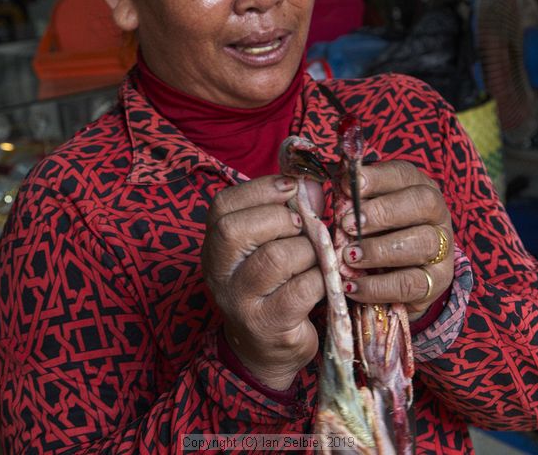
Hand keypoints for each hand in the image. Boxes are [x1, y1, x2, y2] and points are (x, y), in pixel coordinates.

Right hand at [202, 175, 325, 389]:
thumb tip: (312, 185)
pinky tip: (322, 283)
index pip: (223, 207)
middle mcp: (219, 275)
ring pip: (276, 257)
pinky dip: (321, 279)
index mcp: (215, 248)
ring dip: (308, 251)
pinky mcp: (269, 325)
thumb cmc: (272, 288)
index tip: (291, 188)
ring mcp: (241, 302)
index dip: (260, 189)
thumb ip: (285, 213)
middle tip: (303, 228)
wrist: (264, 352)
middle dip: (281, 219)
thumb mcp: (267, 247)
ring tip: (314, 259)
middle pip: (237, 230)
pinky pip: (301, 288)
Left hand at [339, 160, 453, 316]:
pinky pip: (412, 283)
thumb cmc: (372, 234)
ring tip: (350, 257)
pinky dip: (379, 286)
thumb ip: (349, 200)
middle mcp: (437, 213)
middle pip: (422, 203)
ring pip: (422, 243)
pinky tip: (353, 286)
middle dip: (382, 212)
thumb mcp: (360, 212)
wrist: (394, 278)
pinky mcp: (437, 281)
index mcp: (417, 186)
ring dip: (380, 250)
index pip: (403, 174)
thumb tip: (330, 186)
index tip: (348, 185)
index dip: (376, 178)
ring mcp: (442, 247)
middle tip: (347, 224)